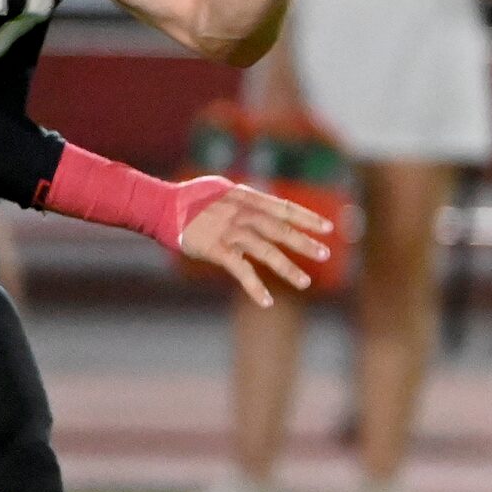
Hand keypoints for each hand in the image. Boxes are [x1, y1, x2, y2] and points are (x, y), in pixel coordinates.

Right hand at [175, 179, 332, 305]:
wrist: (162, 206)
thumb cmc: (191, 198)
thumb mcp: (223, 189)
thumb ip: (246, 198)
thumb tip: (264, 203)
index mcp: (248, 198)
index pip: (285, 208)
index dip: (308, 218)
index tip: (329, 227)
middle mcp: (244, 214)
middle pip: (281, 230)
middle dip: (305, 242)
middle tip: (325, 254)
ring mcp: (231, 232)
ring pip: (267, 252)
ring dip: (288, 268)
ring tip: (305, 282)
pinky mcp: (217, 250)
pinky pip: (241, 271)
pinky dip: (255, 288)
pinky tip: (267, 302)